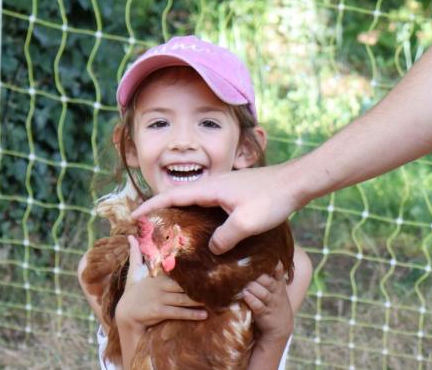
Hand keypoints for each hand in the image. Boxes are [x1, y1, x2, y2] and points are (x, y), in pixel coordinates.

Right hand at [115, 235, 207, 330]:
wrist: (125, 314)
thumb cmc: (133, 291)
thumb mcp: (133, 271)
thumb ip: (135, 253)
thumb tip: (131, 236)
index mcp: (157, 274)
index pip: (176, 267)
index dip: (191, 265)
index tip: (206, 262)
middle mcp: (160, 285)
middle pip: (184, 283)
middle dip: (200, 283)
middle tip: (218, 281)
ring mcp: (160, 298)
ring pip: (184, 298)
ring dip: (199, 299)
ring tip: (215, 298)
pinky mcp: (159, 312)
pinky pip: (178, 313)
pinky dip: (192, 314)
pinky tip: (205, 314)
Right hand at [130, 164, 301, 253]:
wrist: (297, 182)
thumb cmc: (272, 199)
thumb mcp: (246, 223)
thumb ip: (224, 237)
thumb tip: (211, 249)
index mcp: (211, 189)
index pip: (172, 196)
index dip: (151, 206)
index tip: (134, 216)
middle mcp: (214, 185)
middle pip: (181, 198)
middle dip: (163, 212)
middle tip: (149, 229)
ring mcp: (226, 189)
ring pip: (196, 203)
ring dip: (182, 215)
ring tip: (172, 233)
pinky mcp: (236, 194)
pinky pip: (210, 206)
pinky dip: (200, 217)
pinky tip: (205, 231)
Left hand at [241, 263, 293, 341]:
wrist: (281, 327)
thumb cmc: (274, 303)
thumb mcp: (276, 289)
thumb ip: (269, 276)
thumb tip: (253, 258)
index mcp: (278, 284)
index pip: (278, 271)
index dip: (274, 264)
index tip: (267, 257)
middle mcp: (276, 292)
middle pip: (268, 281)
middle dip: (258, 276)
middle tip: (246, 271)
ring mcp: (271, 304)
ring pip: (263, 293)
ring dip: (253, 288)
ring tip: (245, 284)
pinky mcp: (265, 314)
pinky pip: (259, 306)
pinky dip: (252, 301)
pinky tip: (245, 295)